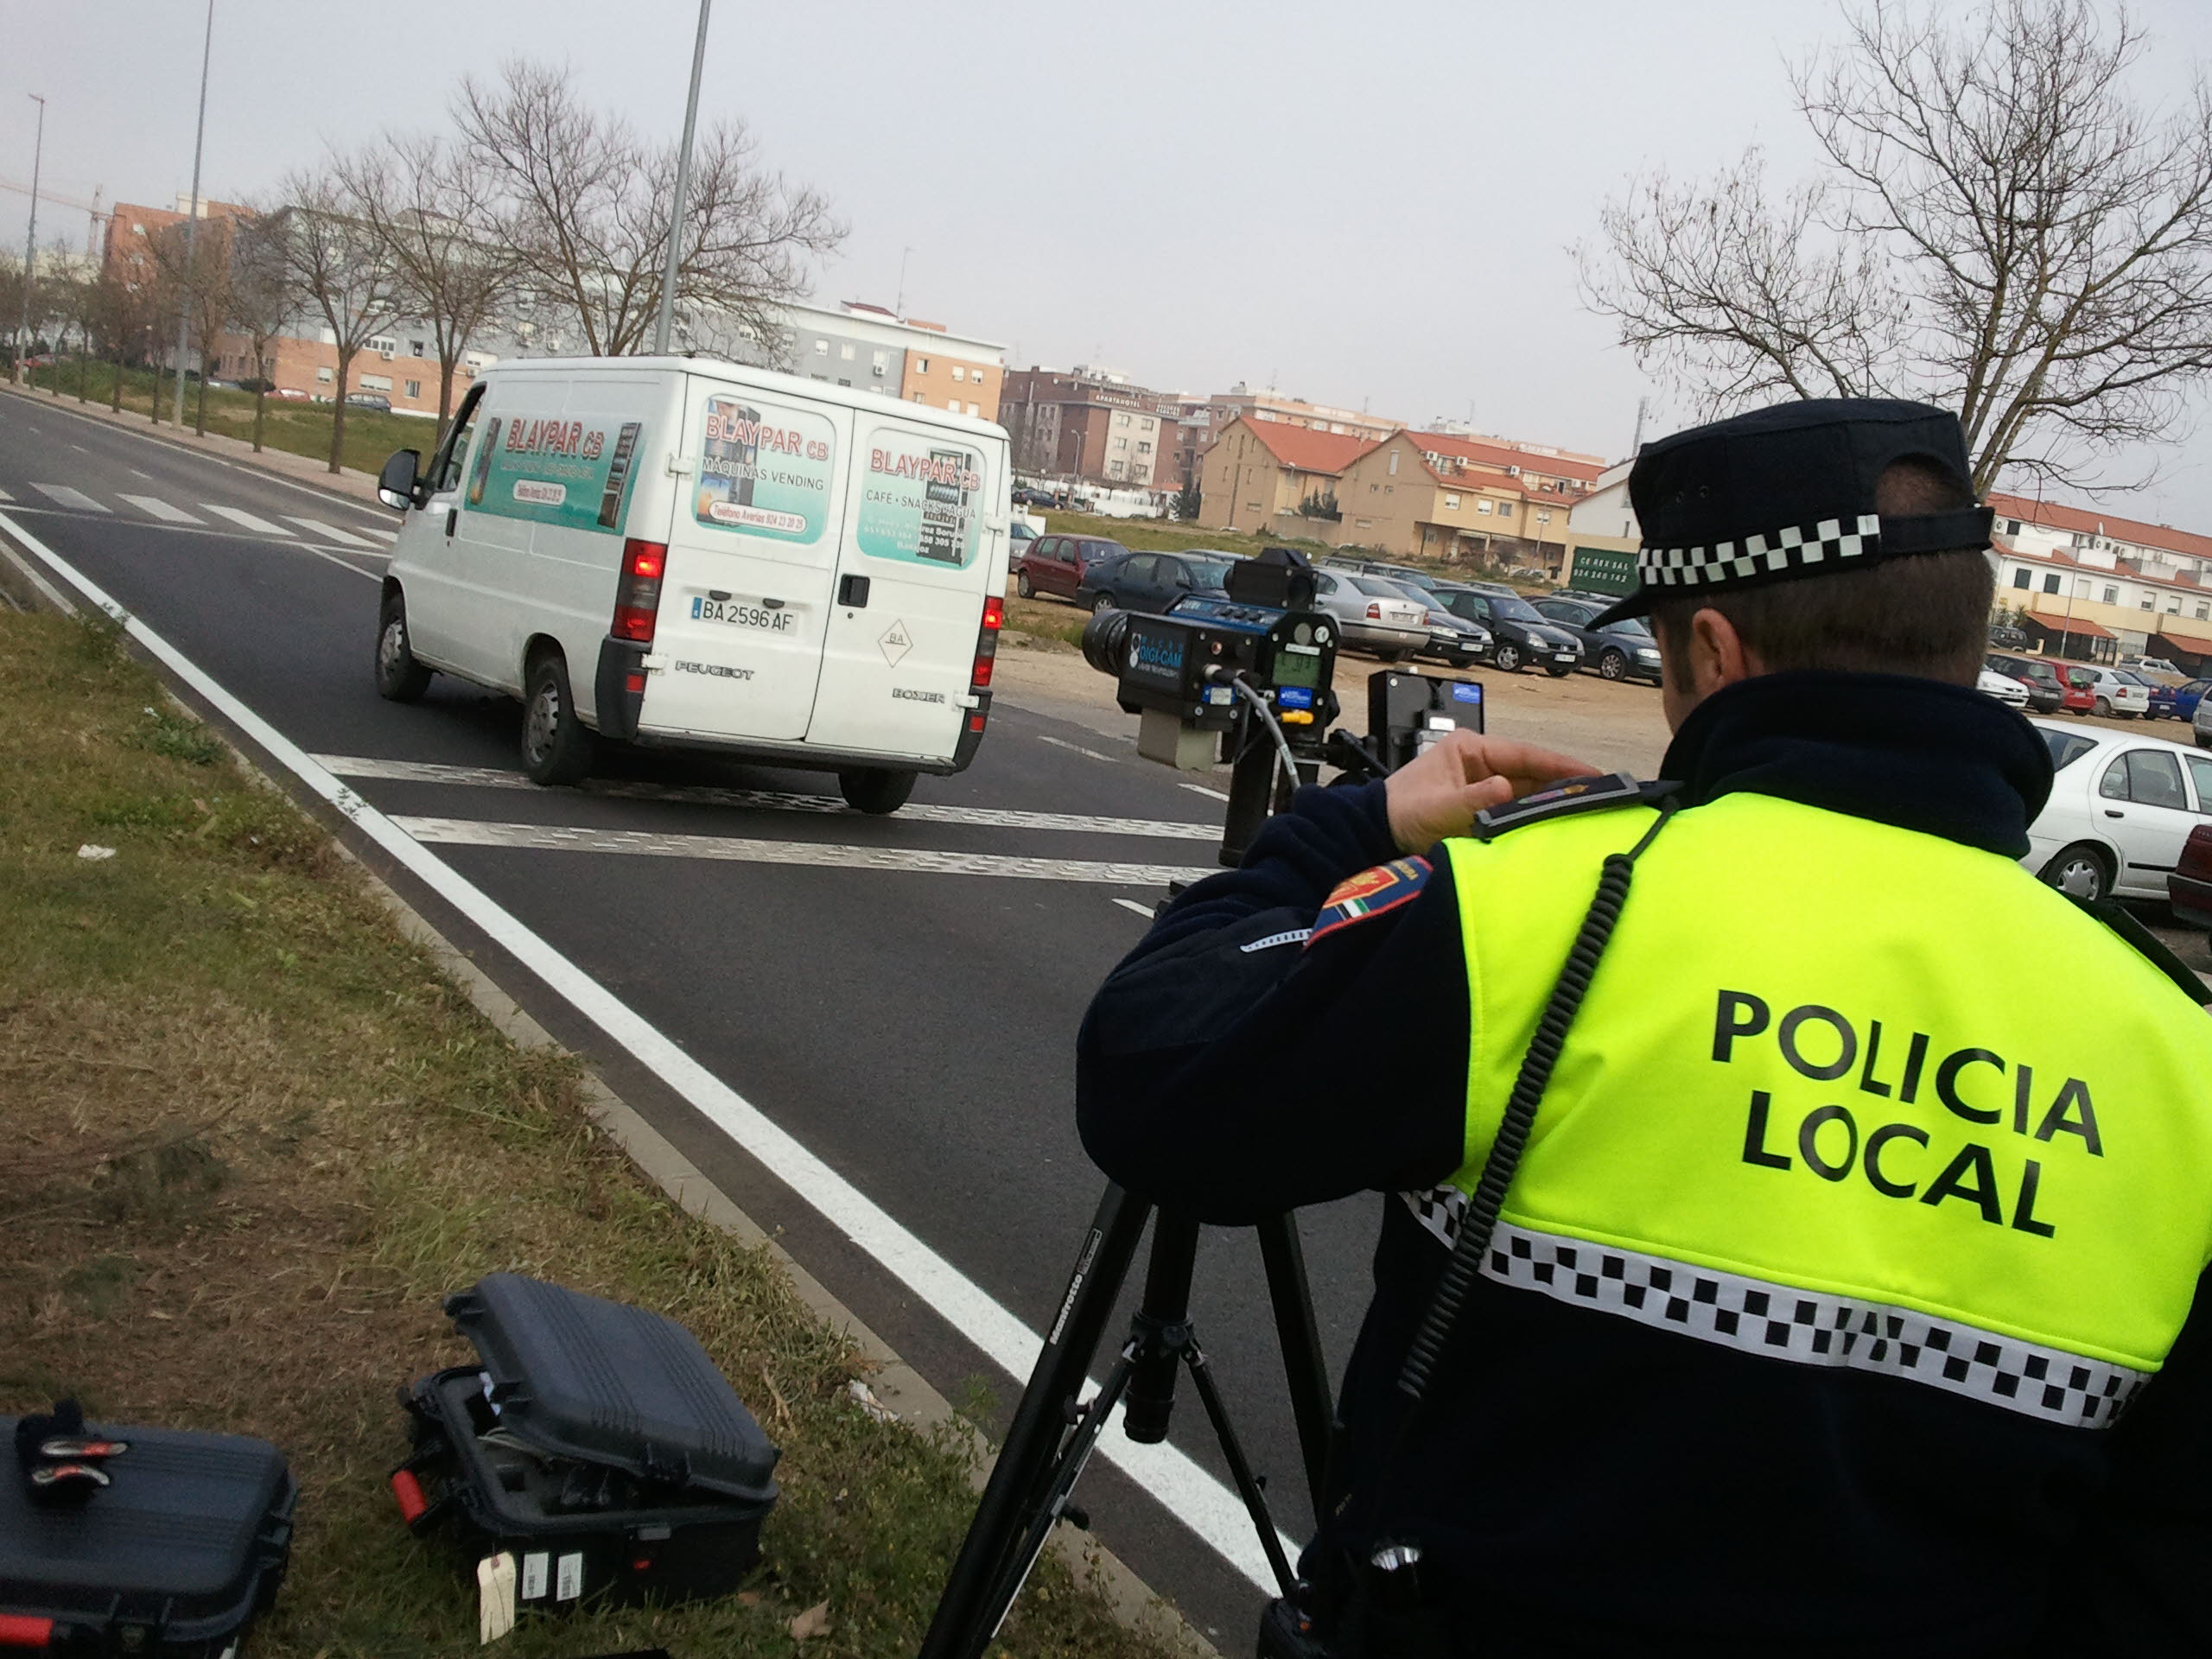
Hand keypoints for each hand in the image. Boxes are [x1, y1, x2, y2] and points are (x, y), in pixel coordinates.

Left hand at [1384, 729, 1601, 853]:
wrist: (1376, 832)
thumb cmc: (1401, 812)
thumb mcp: (1438, 806)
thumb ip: (1473, 800)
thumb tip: (1507, 789)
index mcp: (1470, 749)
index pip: (1524, 754)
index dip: (1560, 764)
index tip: (1592, 773)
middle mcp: (1481, 763)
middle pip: (1532, 772)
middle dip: (1563, 784)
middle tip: (1600, 796)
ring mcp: (1483, 784)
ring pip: (1527, 791)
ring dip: (1550, 802)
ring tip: (1586, 811)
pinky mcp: (1482, 807)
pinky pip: (1514, 809)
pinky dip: (1533, 817)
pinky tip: (1554, 825)